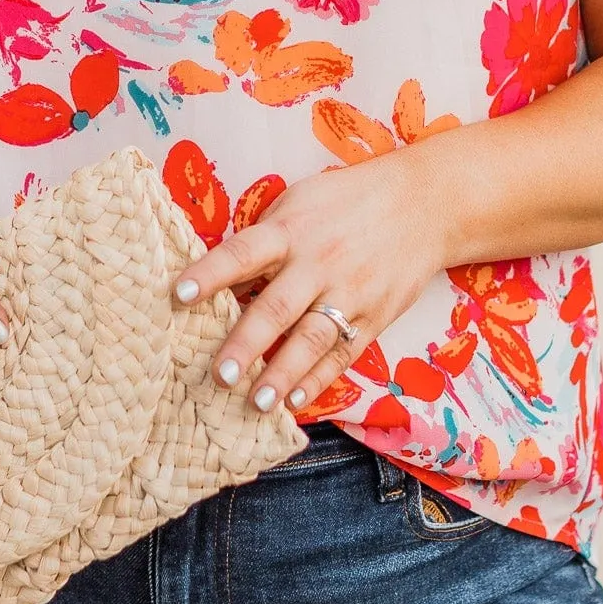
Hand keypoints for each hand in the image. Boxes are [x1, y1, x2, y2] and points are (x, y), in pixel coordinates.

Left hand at [172, 145, 445, 414]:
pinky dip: (318, 380)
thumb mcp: (300, 202)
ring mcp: (349, 292)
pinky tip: (295, 402)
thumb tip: (222, 280)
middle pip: (278, 307)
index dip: (211, 273)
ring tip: (257, 402)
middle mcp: (318, 262)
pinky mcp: (374, 316)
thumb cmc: (346, 201)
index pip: (243, 252)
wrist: (423, 204)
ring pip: (312, 339)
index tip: (179, 294)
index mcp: (291, 229)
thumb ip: (264, 239)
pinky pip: (343, 353)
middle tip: (220, 374)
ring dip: (283, 373)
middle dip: (248, 342)